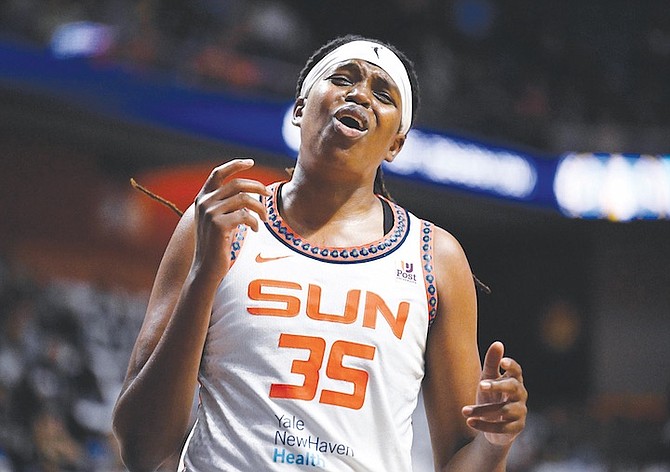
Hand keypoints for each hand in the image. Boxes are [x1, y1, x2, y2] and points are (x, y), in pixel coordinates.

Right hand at [192, 159, 270, 279]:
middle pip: (237, 184)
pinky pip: (245, 216)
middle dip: (257, 187)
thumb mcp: (220, 219)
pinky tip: (255, 230)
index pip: (218, 173)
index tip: (251, 162)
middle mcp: (204, 202)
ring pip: (244, 199)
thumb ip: (228, 204)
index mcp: (203, 198)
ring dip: (259, 208)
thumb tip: (251, 192)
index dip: (234, 165)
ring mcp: (210, 213)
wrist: (206, 268)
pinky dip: (255, 222)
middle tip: (268, 195)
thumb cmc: (217, 244)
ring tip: (264, 218)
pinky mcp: (218, 224)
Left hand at [461, 341, 527, 445]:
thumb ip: (492, 362)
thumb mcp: (488, 378)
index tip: (502, 362)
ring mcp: (520, 412)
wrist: (494, 424)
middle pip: (513, 388)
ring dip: (483, 410)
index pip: (517, 371)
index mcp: (514, 381)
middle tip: (480, 385)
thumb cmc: (492, 395)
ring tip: (464, 411)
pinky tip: (470, 422)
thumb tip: (498, 343)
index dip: (511, 366)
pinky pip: (501, 427)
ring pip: (504, 410)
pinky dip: (485, 426)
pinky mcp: (516, 428)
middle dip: (497, 386)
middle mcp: (520, 396)